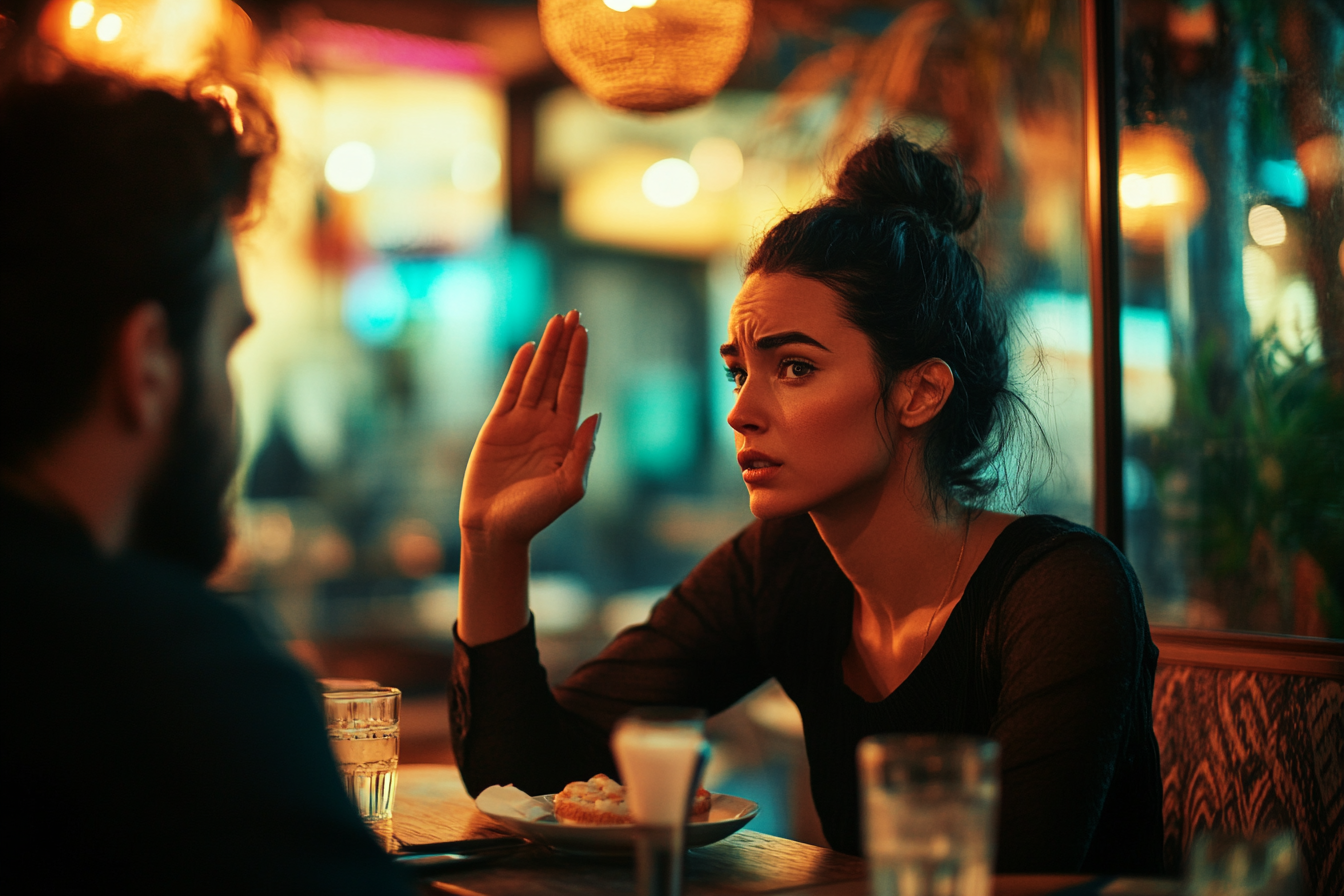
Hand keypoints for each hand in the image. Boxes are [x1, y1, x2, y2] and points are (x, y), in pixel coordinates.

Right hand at [459, 310, 598, 546]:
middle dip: (566, 345)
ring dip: (546, 349)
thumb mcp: (568, 489)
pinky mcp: (496, 427)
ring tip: (555, 321)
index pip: (573, 388)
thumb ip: (582, 453)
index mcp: (564, 436)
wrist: (495, 531)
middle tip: (573, 313)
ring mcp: (520, 423)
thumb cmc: (534, 517)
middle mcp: (545, 424)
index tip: (584, 331)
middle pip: (557, 375)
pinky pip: (509, 391)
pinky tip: (528, 349)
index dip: (578, 360)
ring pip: (535, 377)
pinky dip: (518, 370)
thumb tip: (595, 416)